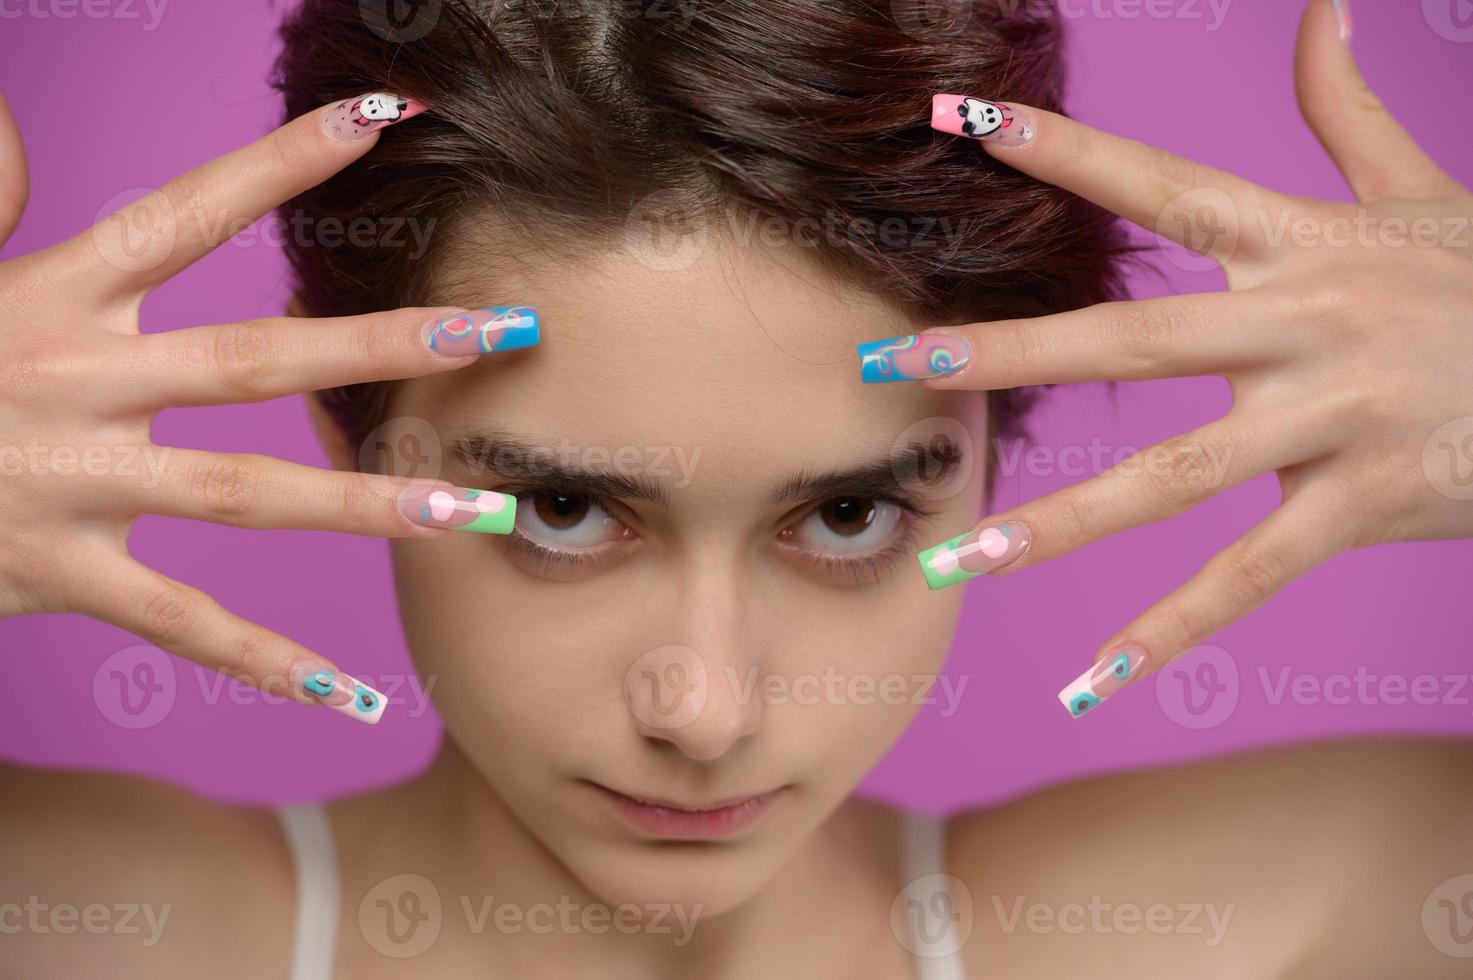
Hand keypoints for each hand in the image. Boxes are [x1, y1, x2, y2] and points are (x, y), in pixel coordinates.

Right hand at [0, 90, 532, 724]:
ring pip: (249, 495)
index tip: (384, 118)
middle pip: (260, 358)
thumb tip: (17, 125)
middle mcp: (73, 380)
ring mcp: (69, 482)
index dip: (283, 161)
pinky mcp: (55, 574)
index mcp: (53, 296)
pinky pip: (182, 625)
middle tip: (508, 332)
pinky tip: (353, 695)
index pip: (187, 212)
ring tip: (480, 516)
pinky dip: (267, 664)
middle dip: (392, 344)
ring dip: (372, 504)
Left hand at [860, 0, 1471, 716]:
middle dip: (1006, 351)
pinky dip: (1167, 636)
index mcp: (1300, 243)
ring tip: (951, 560)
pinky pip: (1248, 579)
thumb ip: (1344, 106)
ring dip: (1055, 525)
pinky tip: (1084, 685)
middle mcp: (1306, 325)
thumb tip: (1318, 7)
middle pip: (1134, 339)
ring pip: (1171, 478)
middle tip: (887, 362)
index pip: (1160, 186)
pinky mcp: (1367, 502)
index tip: (958, 122)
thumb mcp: (1419, 187)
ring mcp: (1335, 418)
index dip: (1062, 151)